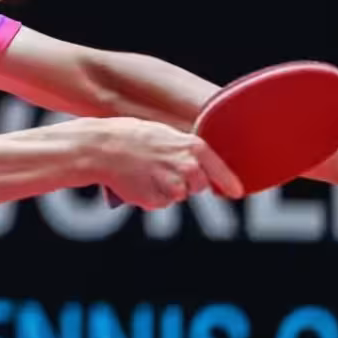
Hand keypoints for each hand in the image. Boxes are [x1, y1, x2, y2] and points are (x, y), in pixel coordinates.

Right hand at [56, 117, 244, 208]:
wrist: (101, 147)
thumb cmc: (130, 136)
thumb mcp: (164, 134)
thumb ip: (184, 150)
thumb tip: (198, 167)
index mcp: (192, 147)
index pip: (220, 170)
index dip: (229, 183)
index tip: (236, 193)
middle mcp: (188, 168)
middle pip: (199, 186)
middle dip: (187, 183)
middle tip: (165, 170)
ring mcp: (172, 186)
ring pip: (179, 196)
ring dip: (167, 190)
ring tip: (146, 172)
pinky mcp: (155, 200)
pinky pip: (159, 202)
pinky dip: (150, 196)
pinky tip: (137, 181)